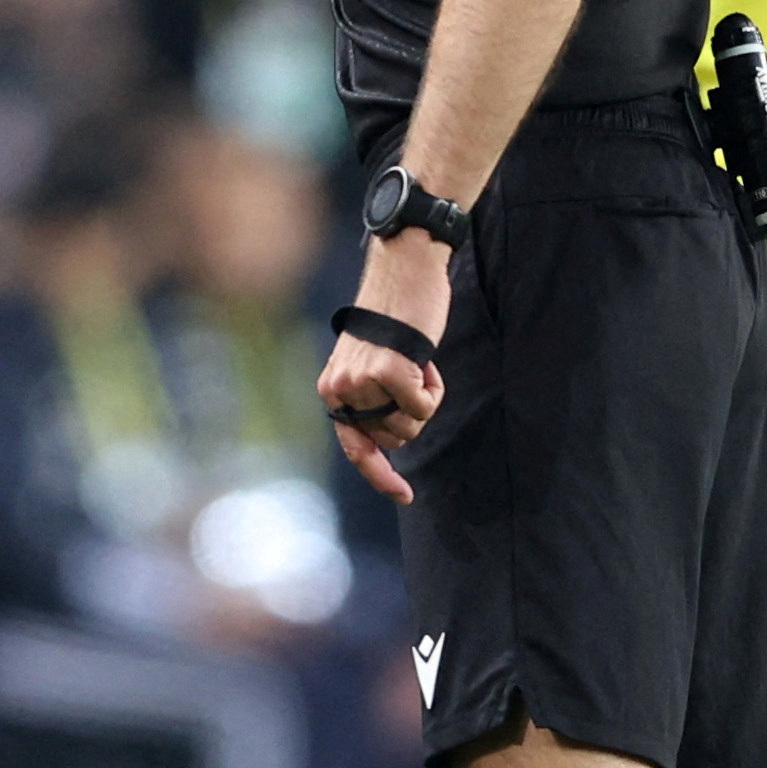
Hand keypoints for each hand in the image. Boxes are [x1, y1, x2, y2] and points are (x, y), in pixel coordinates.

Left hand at [315, 233, 453, 505]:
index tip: (404, 495)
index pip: (354, 447)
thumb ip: (370, 401)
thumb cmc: (394, 318)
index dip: (379, 475)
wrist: (403, 272)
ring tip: (416, 361)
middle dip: (412, 416)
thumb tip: (386, 445)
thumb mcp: (369, 364)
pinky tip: (425, 359)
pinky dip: (433, 388)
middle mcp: (340, 389)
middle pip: (393, 439)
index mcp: (333, 388)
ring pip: (410, 426)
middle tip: (412, 374)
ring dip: (424, 400)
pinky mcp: (387, 372)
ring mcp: (361, 383)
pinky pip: (424, 407)